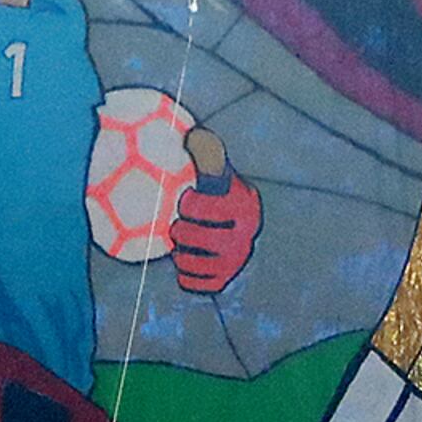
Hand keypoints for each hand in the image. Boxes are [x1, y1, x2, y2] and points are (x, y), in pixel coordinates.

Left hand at [170, 145, 258, 294]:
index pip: (211, 209)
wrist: (229, 222)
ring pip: (199, 265)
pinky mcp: (224, 279)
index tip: (184, 199)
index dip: (191, 206)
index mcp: (245, 205)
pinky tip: (184, 261)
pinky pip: (196, 283)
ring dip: (183, 255)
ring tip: (179, 245)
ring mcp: (236, 261)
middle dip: (184, 232)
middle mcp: (245, 236)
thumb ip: (205, 151)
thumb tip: (193, 138)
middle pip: (203, 240)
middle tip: (176, 226)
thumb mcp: (214, 169)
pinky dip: (185, 275)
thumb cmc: (214, 190)